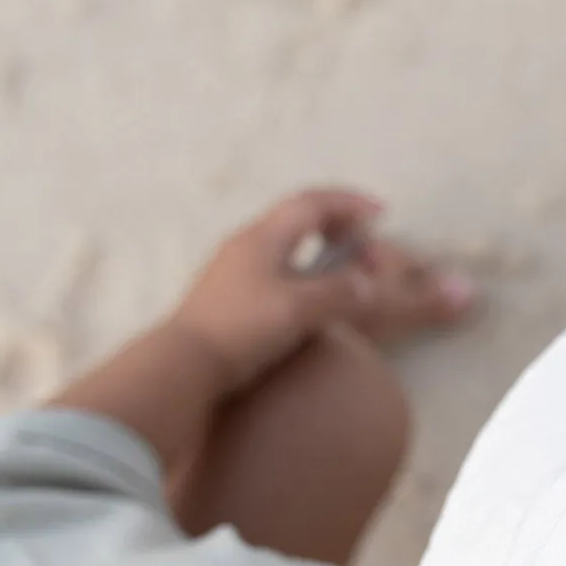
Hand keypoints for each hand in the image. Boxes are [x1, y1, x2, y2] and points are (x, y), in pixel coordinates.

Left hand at [167, 188, 474, 392]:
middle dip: (338, 223)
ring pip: (286, 241)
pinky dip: (304, 267)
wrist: (185, 362)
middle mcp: (246, 243)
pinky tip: (311, 294)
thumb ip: (338, 292)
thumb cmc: (242, 328)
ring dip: (321, 247)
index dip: (350, 203)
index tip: (381, 214)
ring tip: (344, 272)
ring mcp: (234, 268)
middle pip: (298, 216)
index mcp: (264, 238)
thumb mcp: (299, 309)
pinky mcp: (230, 293)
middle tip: (364, 247)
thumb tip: (366, 285)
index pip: (312, 203)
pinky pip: (276, 264)